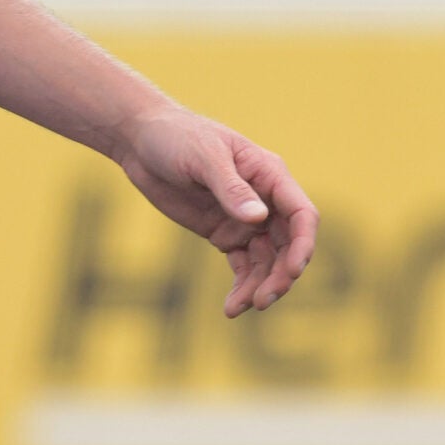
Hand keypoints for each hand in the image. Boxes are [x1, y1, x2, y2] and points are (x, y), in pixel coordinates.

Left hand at [110, 107, 316, 316]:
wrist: (141, 141)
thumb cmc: (176, 136)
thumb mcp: (203, 156)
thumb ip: (231, 188)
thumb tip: (259, 218)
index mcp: (268, 174)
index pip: (301, 214)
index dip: (303, 244)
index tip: (293, 271)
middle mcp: (264, 200)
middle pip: (288, 245)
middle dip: (281, 275)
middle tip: (262, 300)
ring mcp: (244, 219)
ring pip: (267, 262)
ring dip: (260, 286)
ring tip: (239, 308)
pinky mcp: (224, 234)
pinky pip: (243, 266)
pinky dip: (242, 287)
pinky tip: (231, 307)